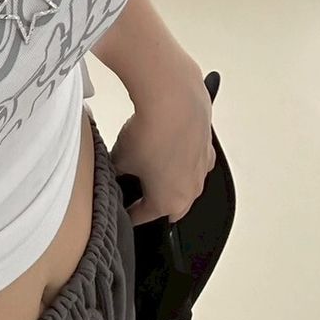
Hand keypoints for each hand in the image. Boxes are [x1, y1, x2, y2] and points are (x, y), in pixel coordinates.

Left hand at [109, 66, 215, 226]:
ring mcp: (202, 169)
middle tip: (137, 193)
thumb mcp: (120, 159)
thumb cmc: (152, 134)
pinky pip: (193, 161)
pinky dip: (181, 157)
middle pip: (170, 206)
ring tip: (151, 163)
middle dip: (153, 201)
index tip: (123, 212)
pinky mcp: (207, 148)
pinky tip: (167, 144)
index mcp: (169, 202)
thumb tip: (112, 171)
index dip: (128, 215)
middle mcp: (191, 191)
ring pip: (184, 184)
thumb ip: (114, 172)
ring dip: (170, 179)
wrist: (175, 102)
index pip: (143, 217)